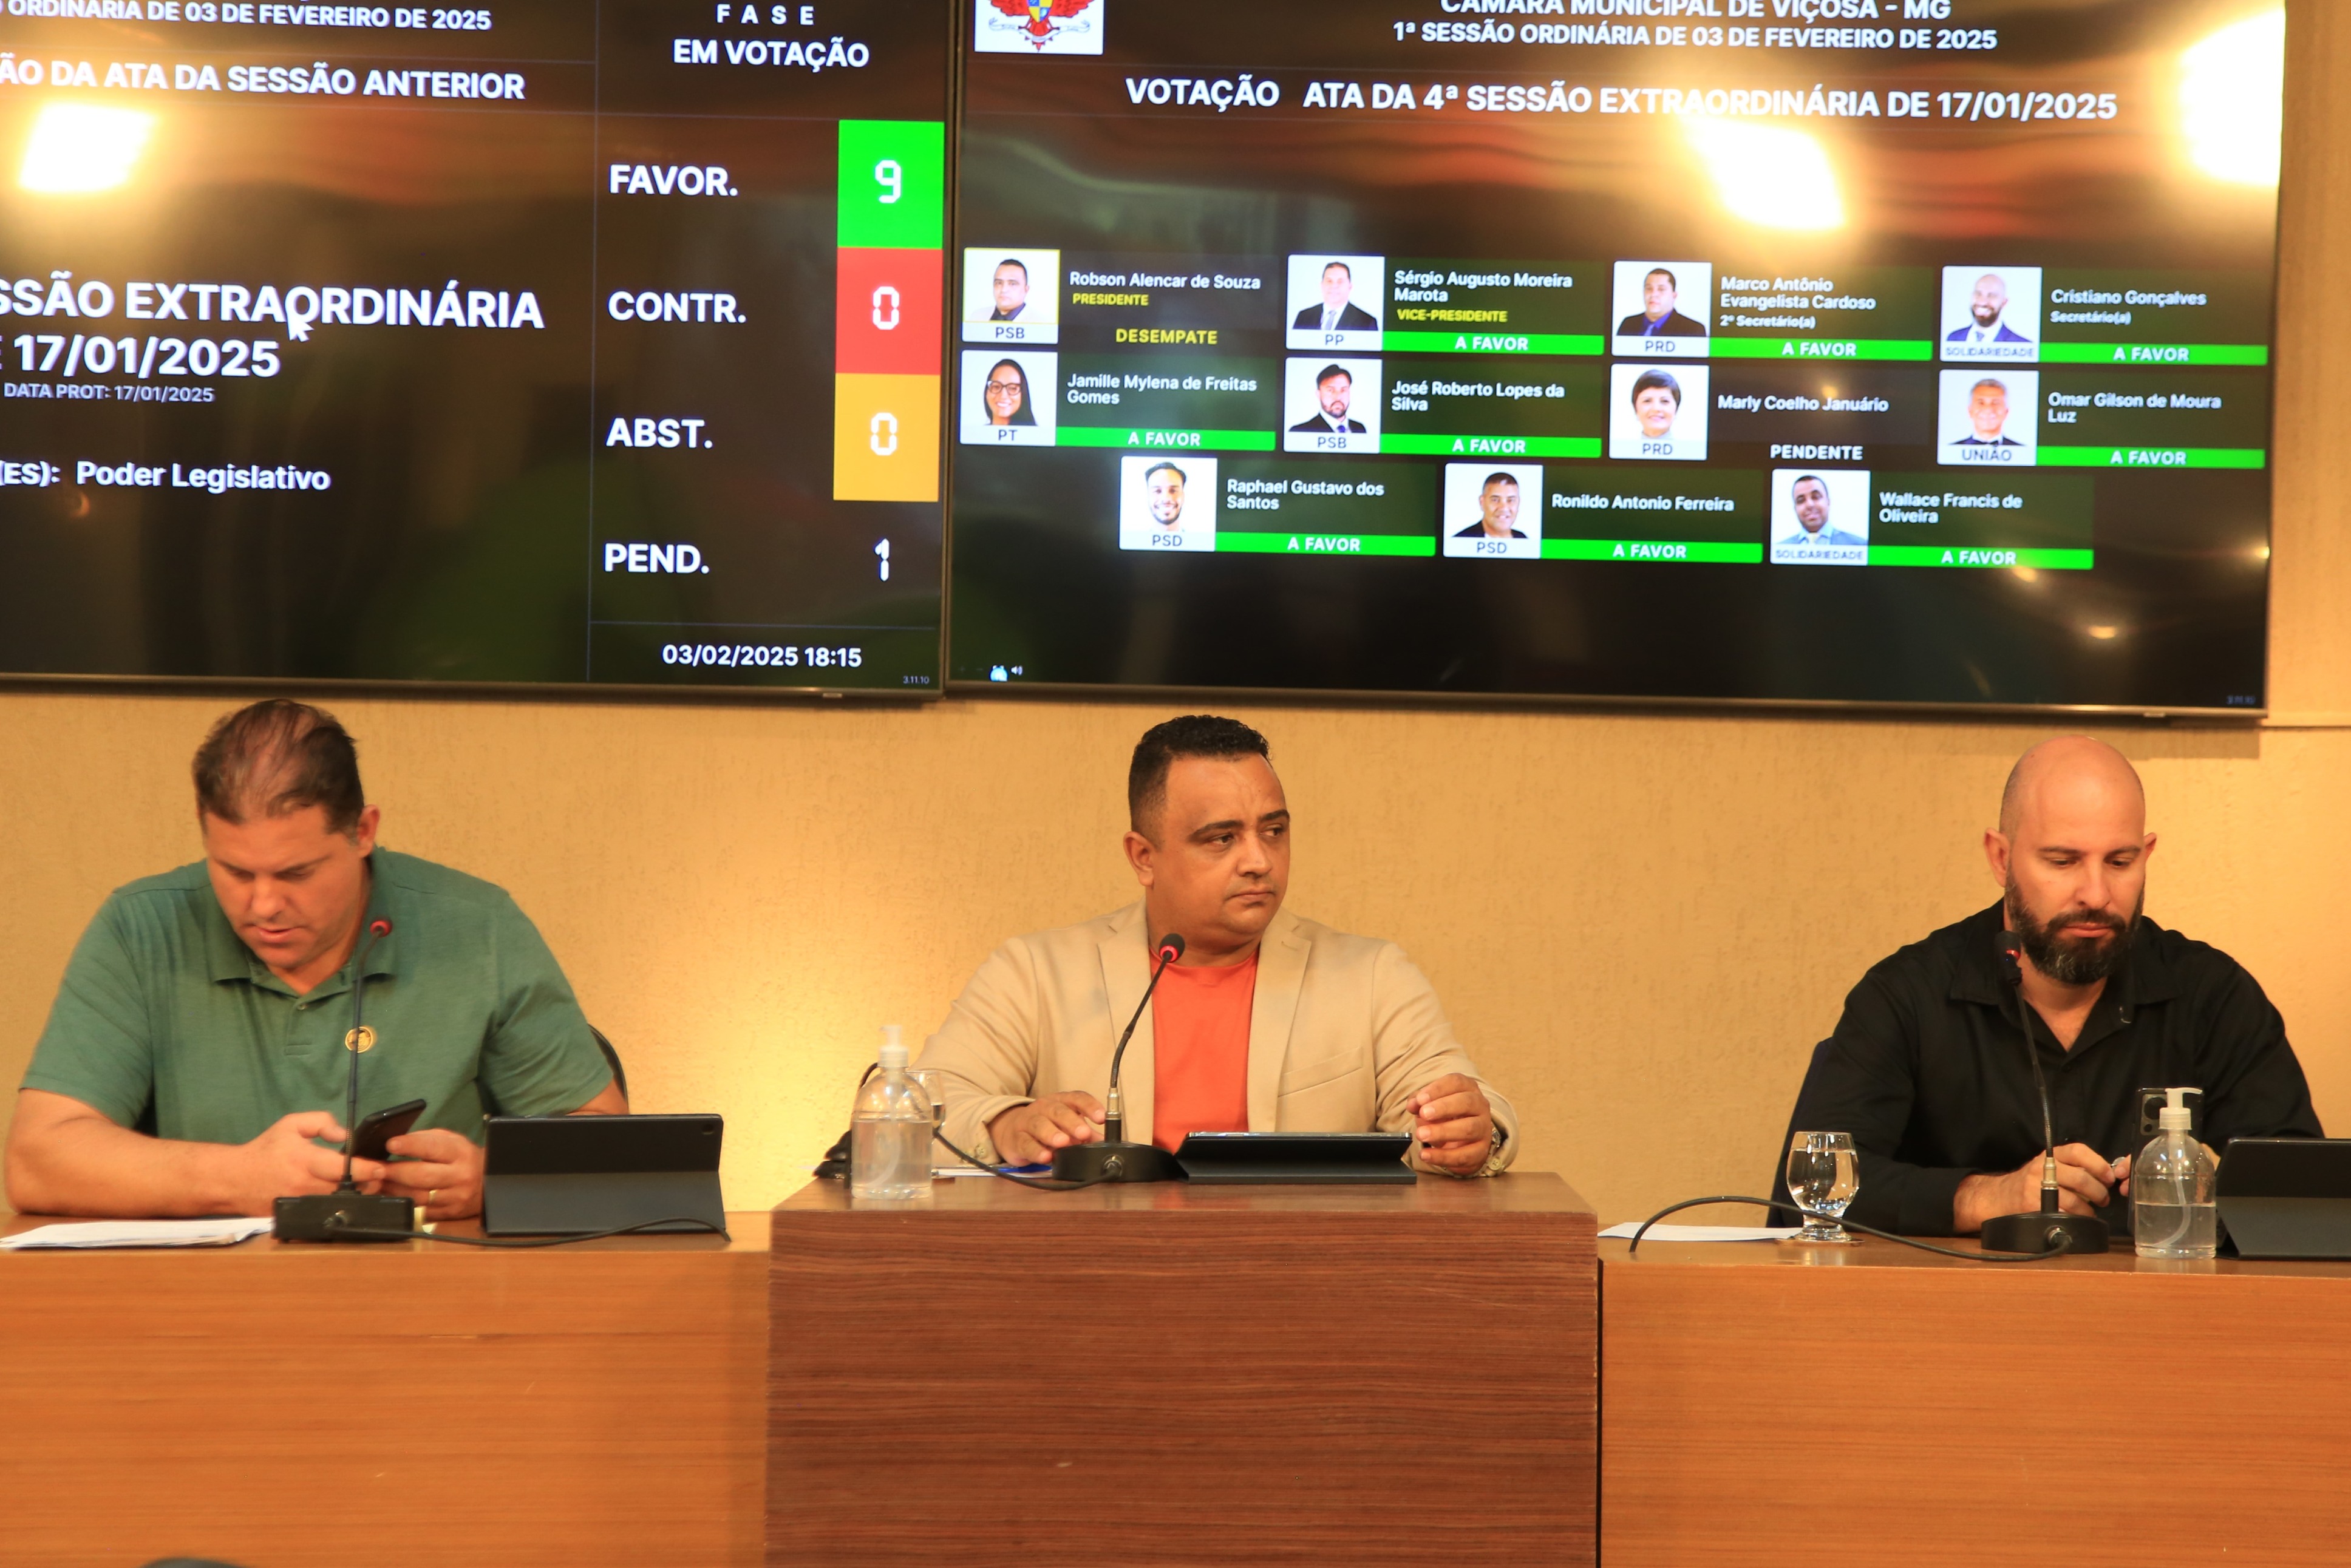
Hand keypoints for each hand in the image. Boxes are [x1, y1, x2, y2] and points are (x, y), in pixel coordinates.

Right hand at [233, 1111, 386, 1214]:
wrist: (234, 1179)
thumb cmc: (266, 1149)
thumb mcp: (291, 1124)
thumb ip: (321, 1122)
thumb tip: (345, 1134)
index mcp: (305, 1161)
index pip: (342, 1168)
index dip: (366, 1169)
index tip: (381, 1167)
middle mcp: (304, 1185)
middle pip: (346, 1191)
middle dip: (368, 1185)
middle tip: (379, 1178)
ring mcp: (301, 1204)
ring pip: (338, 1204)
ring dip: (357, 1197)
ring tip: (368, 1187)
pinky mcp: (296, 1216)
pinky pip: (324, 1213)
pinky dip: (338, 1207)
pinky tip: (347, 1199)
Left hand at [381, 1128, 485, 1220]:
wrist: (488, 1183)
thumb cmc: (462, 1157)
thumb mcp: (450, 1141)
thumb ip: (425, 1140)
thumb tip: (394, 1144)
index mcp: (459, 1153)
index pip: (432, 1148)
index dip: (410, 1146)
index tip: (391, 1144)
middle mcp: (459, 1175)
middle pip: (421, 1176)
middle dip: (394, 1172)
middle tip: (375, 1169)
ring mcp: (455, 1197)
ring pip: (417, 1197)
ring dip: (393, 1190)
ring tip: (377, 1183)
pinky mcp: (449, 1213)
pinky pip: (421, 1211)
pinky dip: (403, 1203)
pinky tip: (392, 1196)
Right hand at [986, 1093, 1103, 1164]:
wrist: (1010, 1131)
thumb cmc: (1044, 1126)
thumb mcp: (1066, 1127)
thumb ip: (1086, 1135)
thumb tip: (1106, 1143)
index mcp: (1060, 1102)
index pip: (1076, 1099)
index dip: (1090, 1106)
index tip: (1101, 1117)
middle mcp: (1044, 1108)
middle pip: (1058, 1111)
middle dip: (1072, 1122)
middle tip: (1084, 1133)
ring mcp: (1028, 1122)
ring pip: (1039, 1124)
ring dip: (1052, 1134)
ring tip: (1063, 1143)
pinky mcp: (1016, 1139)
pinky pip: (1026, 1144)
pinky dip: (1036, 1151)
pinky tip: (1045, 1157)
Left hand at [1407, 1073, 1494, 1175]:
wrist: (1463, 1143)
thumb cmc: (1445, 1117)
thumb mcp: (1430, 1105)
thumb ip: (1419, 1103)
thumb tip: (1413, 1104)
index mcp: (1468, 1089)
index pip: (1456, 1082)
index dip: (1438, 1089)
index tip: (1420, 1099)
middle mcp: (1480, 1106)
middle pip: (1466, 1102)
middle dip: (1443, 1107)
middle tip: (1423, 1114)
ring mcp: (1483, 1129)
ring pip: (1468, 1128)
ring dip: (1443, 1131)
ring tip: (1422, 1134)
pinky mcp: (1481, 1151)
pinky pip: (1464, 1155)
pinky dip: (1443, 1156)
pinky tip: (1426, 1155)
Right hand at [1954, 1142, 2116, 1231]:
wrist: (2000, 1195)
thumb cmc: (2031, 1181)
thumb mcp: (2048, 1166)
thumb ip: (2072, 1167)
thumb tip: (2105, 1177)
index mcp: (2050, 1155)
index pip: (2078, 1151)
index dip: (2098, 1164)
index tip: (2109, 1177)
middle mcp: (2042, 1167)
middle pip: (2081, 1178)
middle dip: (2099, 1192)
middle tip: (2103, 1199)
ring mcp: (2035, 1186)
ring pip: (2074, 1200)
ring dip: (2088, 1210)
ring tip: (2090, 1212)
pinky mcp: (2032, 1205)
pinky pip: (2062, 1213)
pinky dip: (2074, 1218)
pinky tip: (2074, 1218)